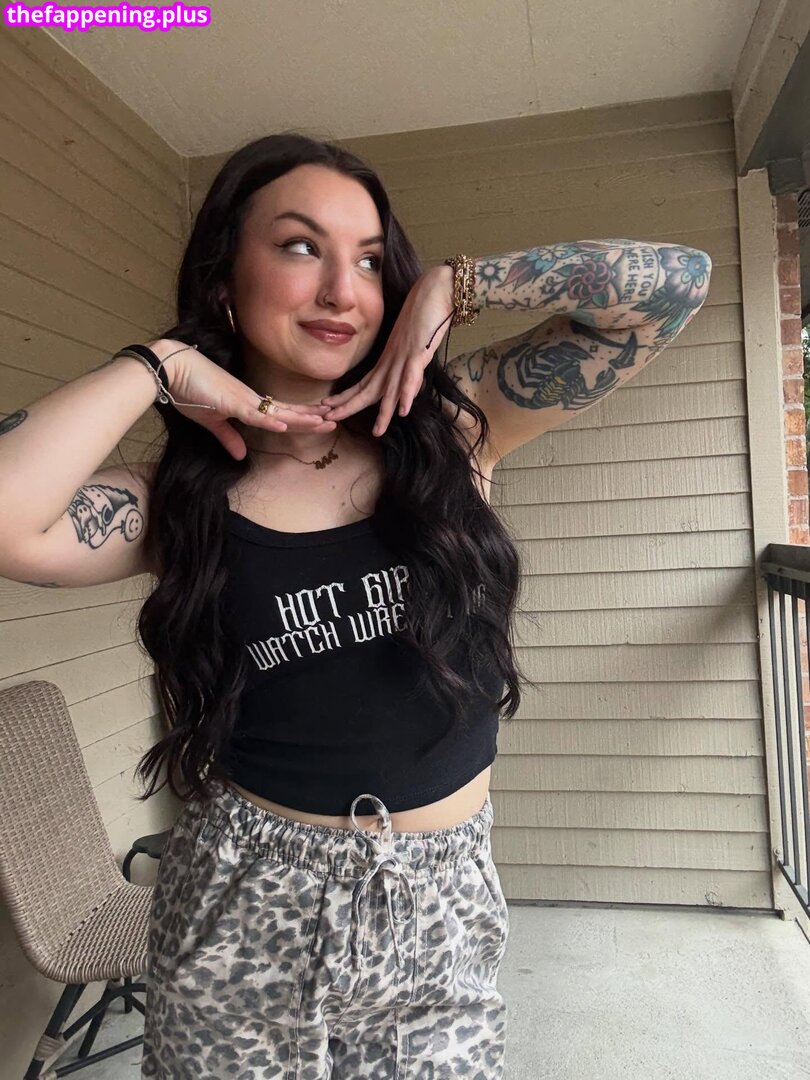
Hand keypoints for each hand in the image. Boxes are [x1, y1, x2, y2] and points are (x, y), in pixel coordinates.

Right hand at [148, 339, 334, 459]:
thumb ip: (228, 437)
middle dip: (311, 417)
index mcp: (247, 403)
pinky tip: (285, 426)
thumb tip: (240, 455)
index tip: (320, 420)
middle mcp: (250, 399)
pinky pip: (253, 414)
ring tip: (325, 422)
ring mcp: (242, 399)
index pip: (280, 412)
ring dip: (301, 418)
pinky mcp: (229, 401)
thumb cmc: (188, 390)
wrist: (169, 370)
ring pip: (278, 411)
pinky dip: (269, 420)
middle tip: (335, 419)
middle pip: (287, 411)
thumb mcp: (211, 421)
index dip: (300, 417)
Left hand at [320, 266, 454, 436]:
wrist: (436, 289)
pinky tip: (403, 409)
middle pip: (371, 389)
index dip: (347, 398)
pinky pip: (413, 374)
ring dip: (384, 410)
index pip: (364, 384)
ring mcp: (406, 356)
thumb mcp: (413, 346)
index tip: (329, 410)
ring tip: (377, 431)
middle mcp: (393, 360)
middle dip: (352, 407)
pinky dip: (407, 392)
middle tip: (331, 421)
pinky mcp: (420, 350)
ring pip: (391, 388)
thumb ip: (408, 366)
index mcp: (389, 360)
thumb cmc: (424, 314)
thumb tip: (406, 388)